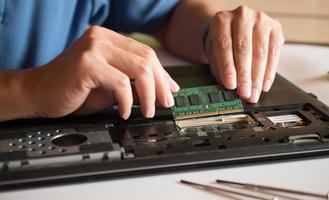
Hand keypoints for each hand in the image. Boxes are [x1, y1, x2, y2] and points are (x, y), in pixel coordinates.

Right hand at [22, 26, 178, 119]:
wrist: (38, 94)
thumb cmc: (73, 91)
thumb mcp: (111, 86)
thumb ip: (134, 84)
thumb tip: (162, 91)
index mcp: (109, 39)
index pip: (145, 53)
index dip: (162, 74)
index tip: (170, 92)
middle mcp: (102, 38)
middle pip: (147, 59)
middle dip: (160, 85)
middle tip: (164, 105)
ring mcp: (94, 48)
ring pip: (139, 69)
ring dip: (148, 94)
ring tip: (147, 111)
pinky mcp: (87, 64)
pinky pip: (120, 83)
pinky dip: (127, 101)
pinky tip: (124, 112)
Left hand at [205, 5, 283, 102]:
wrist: (234, 28)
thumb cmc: (223, 42)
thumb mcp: (213, 52)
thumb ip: (219, 67)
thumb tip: (229, 86)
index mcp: (221, 20)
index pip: (224, 45)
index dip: (227, 67)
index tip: (230, 85)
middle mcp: (242, 16)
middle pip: (243, 49)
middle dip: (244, 76)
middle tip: (244, 93)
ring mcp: (261, 20)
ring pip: (261, 52)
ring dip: (258, 77)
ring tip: (254, 93)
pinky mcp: (275, 28)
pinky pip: (274, 53)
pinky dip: (269, 72)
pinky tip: (264, 85)